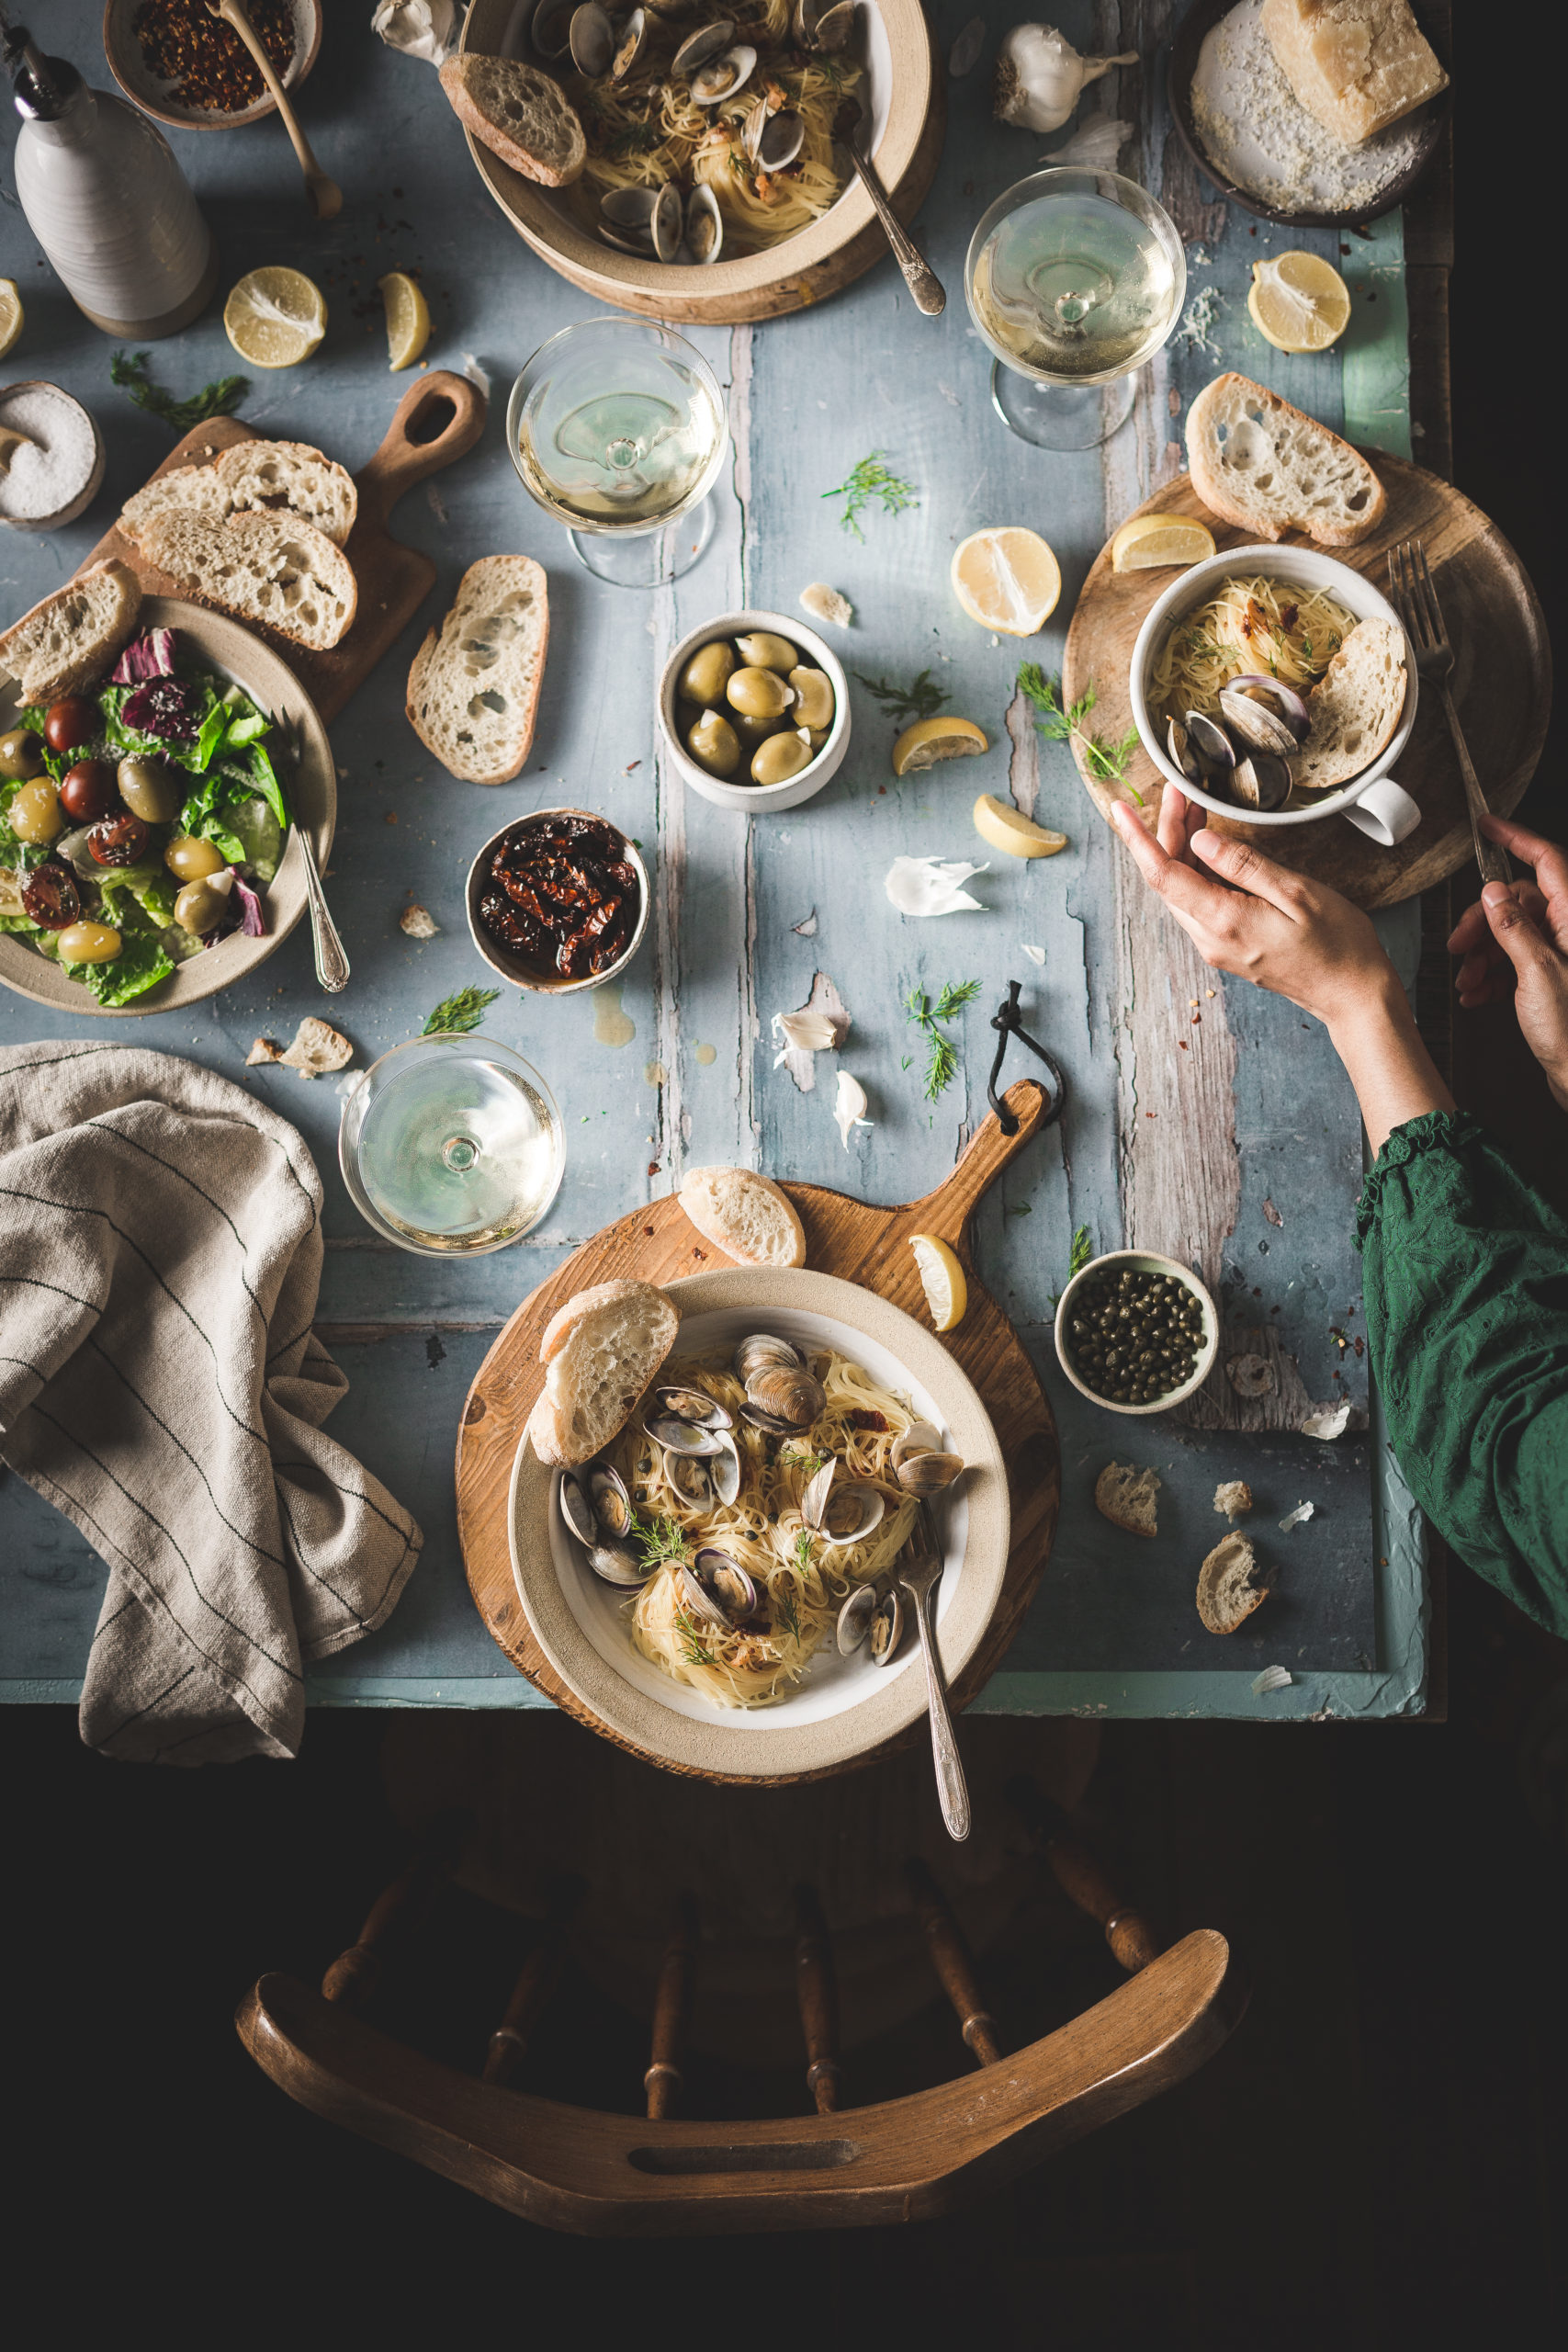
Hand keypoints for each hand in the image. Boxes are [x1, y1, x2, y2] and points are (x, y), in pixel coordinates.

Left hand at [1111, 787, 1452, 1153]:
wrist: (1352, 994)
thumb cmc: (1336, 943)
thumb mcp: (1295, 892)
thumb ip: (1244, 865)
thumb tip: (1200, 840)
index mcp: (1224, 921)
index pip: (1163, 875)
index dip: (1137, 839)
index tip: (1119, 809)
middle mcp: (1209, 938)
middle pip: (1168, 879)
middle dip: (1165, 831)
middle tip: (1180, 790)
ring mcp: (1216, 945)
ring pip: (1181, 889)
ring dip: (1181, 847)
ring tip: (1193, 806)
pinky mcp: (1226, 945)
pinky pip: (1199, 901)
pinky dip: (1197, 868)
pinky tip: (1208, 843)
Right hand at [1445, 815, 1567, 1112]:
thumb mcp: (1536, 973)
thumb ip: (1513, 928)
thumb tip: (1493, 893)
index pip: (1544, 861)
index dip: (1515, 839)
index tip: (1488, 826)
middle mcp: (1567, 930)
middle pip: (1516, 902)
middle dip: (1482, 922)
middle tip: (1460, 945)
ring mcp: (1557, 953)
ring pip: (1510, 933)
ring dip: (1482, 955)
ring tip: (1469, 982)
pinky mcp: (1547, 976)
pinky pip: (1512, 960)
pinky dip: (1491, 974)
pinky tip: (1478, 993)